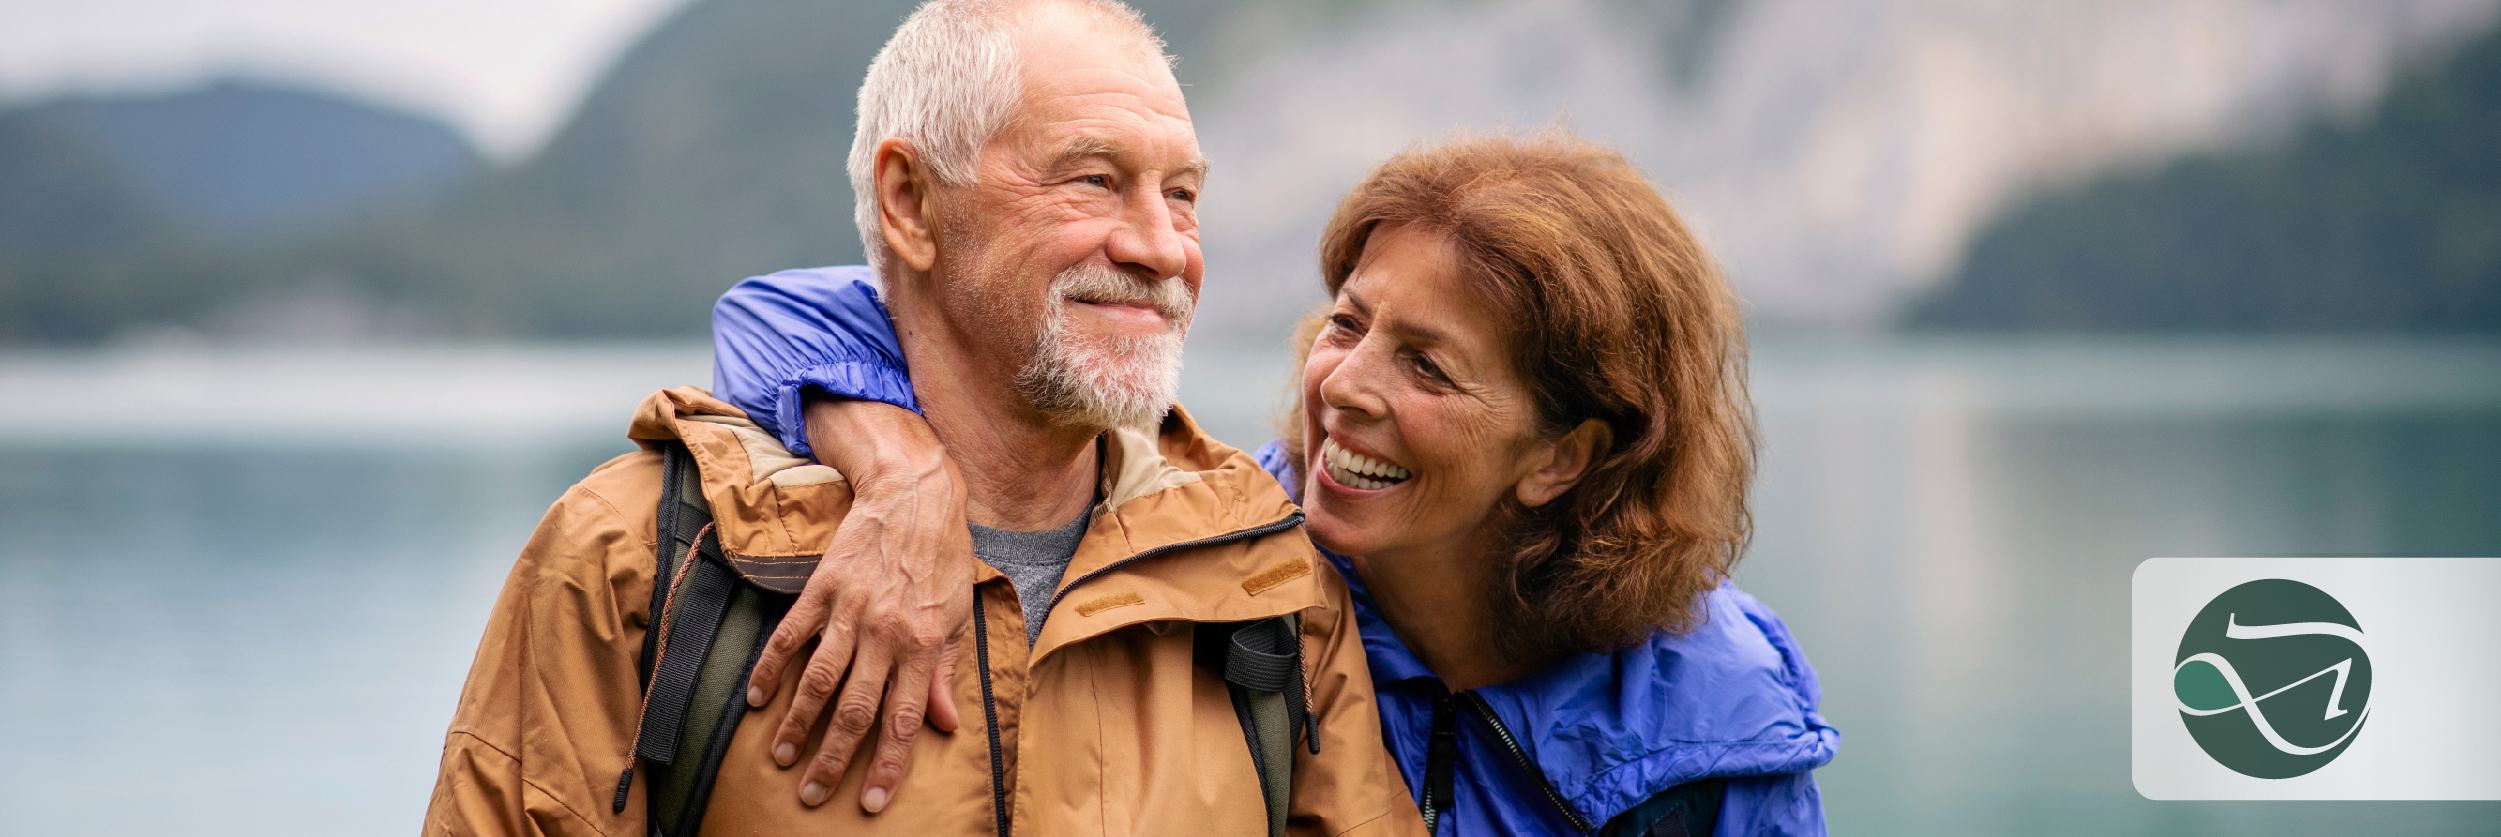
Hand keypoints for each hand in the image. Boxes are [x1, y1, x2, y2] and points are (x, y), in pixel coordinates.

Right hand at [744, 396, 973, 812]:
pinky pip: (791, 636)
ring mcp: (851, 611)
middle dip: (833, 760)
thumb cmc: (944, 558)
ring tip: (780, 756)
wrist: (915, 494)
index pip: (904, 720)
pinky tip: (756, 698)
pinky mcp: (822, 588)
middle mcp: (887, 634)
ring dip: (797, 724)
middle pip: (855, 710)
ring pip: (818, 680)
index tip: (868, 802)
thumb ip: (947, 673)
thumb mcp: (959, 616)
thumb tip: (945, 725)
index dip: (887, 766)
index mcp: (926, 646)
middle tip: (812, 793)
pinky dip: (771, 668)